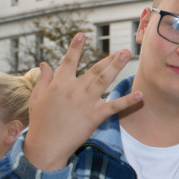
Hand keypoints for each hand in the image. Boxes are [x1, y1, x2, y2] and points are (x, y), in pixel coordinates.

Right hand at [24, 34, 141, 170]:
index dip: (75, 47)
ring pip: (104, 80)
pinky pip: (115, 106)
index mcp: (59, 84)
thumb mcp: (37, 98)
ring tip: (127, 56)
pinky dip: (128, 100)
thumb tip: (44, 64)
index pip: (68, 61)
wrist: (46, 144)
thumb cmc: (40, 121)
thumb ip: (43, 79)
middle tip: (124, 50)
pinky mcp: (95, 115)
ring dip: (117, 67)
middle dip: (109, 58)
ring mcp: (86, 101)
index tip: (82, 34)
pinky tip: (140, 94)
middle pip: (94, 69)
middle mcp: (74, 89)